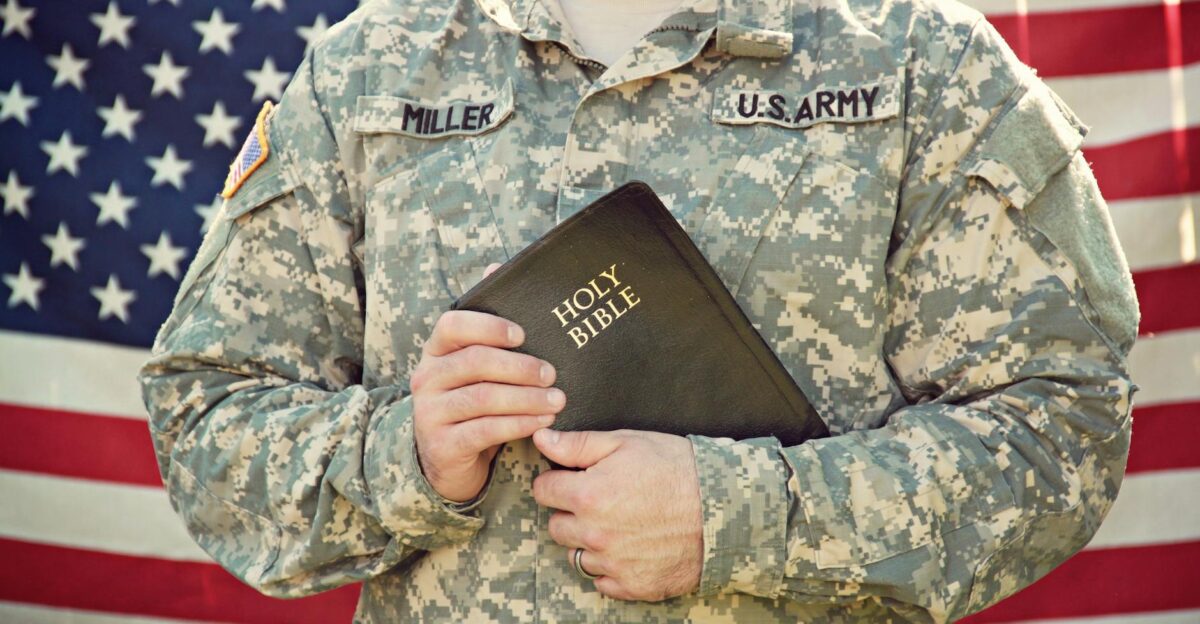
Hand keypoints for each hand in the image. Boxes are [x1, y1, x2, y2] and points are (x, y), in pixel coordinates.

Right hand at [412, 262, 566, 502]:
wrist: (446, 458)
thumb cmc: (470, 400)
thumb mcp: (474, 362)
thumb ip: (486, 321)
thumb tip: (496, 265)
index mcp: (436, 351)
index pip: (452, 325)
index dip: (489, 326)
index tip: (523, 335)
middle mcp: (427, 378)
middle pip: (475, 362)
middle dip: (520, 367)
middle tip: (552, 373)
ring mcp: (430, 413)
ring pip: (483, 397)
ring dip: (526, 398)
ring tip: (557, 400)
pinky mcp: (443, 445)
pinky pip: (485, 430)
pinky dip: (518, 424)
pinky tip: (541, 422)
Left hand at [531, 428, 702, 600]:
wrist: (724, 507)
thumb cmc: (676, 469)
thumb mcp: (627, 443)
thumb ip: (577, 444)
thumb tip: (542, 438)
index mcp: (588, 495)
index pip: (543, 491)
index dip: (557, 481)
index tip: (574, 478)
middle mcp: (594, 534)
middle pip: (556, 526)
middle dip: (571, 512)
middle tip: (602, 500)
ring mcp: (613, 564)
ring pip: (576, 556)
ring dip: (588, 542)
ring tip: (619, 524)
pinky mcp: (632, 585)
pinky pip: (602, 581)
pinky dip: (610, 567)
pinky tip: (631, 547)